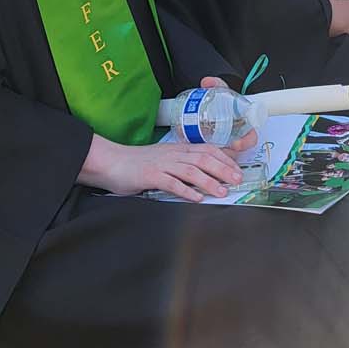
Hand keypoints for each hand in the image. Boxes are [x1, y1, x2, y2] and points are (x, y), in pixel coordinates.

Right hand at [78, 133, 245, 201]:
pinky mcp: (150, 175)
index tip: (238, 168)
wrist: (110, 161)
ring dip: (209, 181)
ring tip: (222, 191)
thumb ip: (181, 165)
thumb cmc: (137, 163)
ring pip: (191, 170)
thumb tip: (202, 174)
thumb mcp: (164, 159)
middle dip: (223, 168)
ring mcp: (162, 164)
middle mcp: (172, 154)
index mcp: (177, 149)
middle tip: (237, 180)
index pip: (207, 149)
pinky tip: (197, 199)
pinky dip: (186, 191)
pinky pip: (171, 183)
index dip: (225, 158)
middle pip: (203, 158)